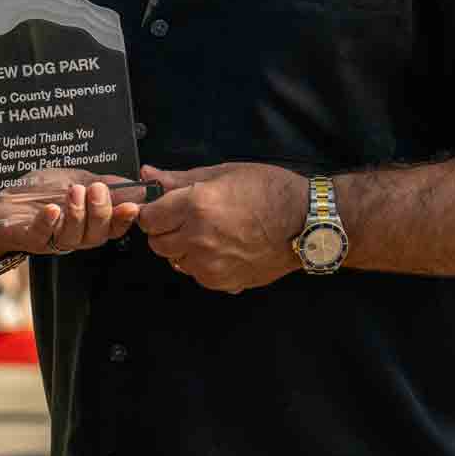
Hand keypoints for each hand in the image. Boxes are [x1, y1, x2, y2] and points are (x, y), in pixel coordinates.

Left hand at [0, 169, 144, 260]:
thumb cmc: (37, 194)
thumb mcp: (74, 179)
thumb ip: (103, 182)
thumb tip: (134, 185)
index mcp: (88, 223)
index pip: (113, 227)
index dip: (125, 220)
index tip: (132, 205)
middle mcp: (73, 236)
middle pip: (96, 235)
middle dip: (101, 212)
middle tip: (97, 190)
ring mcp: (51, 240)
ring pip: (72, 237)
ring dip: (77, 214)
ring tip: (75, 191)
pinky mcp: (28, 239)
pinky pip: (41, 236)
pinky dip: (48, 223)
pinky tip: (52, 209)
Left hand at [136, 163, 306, 293]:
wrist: (306, 223)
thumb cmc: (271, 192)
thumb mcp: (224, 173)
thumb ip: (179, 178)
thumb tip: (148, 175)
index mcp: (196, 206)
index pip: (148, 217)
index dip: (153, 211)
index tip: (163, 208)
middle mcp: (198, 238)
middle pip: (156, 242)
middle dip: (165, 230)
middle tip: (186, 218)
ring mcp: (210, 264)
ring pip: (174, 260)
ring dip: (183, 248)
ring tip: (209, 233)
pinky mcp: (222, 282)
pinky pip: (196, 274)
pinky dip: (201, 263)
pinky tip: (222, 248)